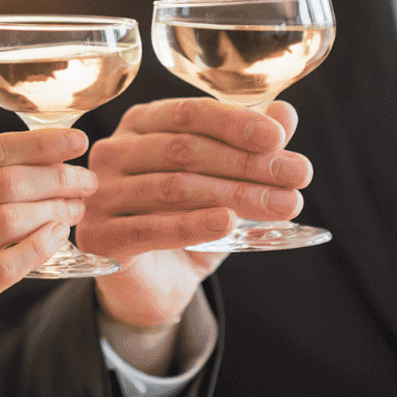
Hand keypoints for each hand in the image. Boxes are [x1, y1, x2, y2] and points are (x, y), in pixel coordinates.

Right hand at [0, 129, 95, 388]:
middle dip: (55, 178)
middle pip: (2, 183)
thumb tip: (49, 151)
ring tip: (76, 209)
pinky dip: (41, 246)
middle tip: (87, 182)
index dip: (39, 144)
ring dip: (53, 210)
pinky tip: (59, 237)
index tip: (78, 141)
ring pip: (6, 220)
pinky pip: (6, 266)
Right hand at [75, 98, 310, 328]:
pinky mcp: (99, 236)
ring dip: (234, 195)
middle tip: (298, 177)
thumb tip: (285, 112)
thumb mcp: (224, 181)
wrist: (157, 283)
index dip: (234, 123)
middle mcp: (112, 151)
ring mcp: (99, 193)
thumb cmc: (188, 220)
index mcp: (140, 124)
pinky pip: (151, 227)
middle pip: (183, 150)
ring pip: (173, 187)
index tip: (280, 138)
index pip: (187, 112)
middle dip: (247, 163)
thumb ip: (249, 146)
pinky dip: (193, 224)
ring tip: (282, 205)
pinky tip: (228, 222)